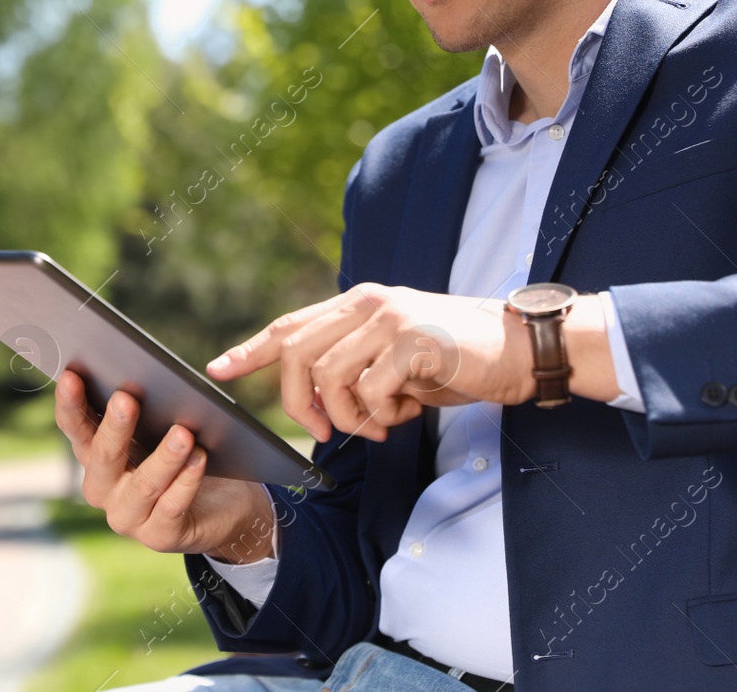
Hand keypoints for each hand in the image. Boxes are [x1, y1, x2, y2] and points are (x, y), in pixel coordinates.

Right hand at [53, 370, 277, 562]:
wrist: (219, 505)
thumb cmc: (181, 455)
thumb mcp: (158, 430)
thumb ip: (145, 410)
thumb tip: (143, 373)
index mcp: (95, 457)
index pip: (75, 428)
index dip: (70, 405)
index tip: (72, 376)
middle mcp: (103, 489)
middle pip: (103, 457)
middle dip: (114, 427)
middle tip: (126, 398)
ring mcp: (128, 517)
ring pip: (143, 485)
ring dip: (163, 457)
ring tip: (183, 432)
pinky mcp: (159, 536)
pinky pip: (172, 507)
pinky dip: (187, 482)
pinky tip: (200, 459)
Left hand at [205, 284, 616, 442]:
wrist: (517, 350)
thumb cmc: (456, 360)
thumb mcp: (396, 358)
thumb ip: (357, 365)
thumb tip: (319, 404)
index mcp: (358, 304)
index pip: (291, 325)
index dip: (252, 349)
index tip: (219, 369)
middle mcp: (368, 303)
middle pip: (299, 355)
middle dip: (302, 404)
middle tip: (327, 432)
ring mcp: (390, 318)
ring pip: (332, 376)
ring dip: (350, 416)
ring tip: (381, 425)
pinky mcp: (414, 341)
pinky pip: (372, 390)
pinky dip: (382, 415)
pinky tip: (406, 415)